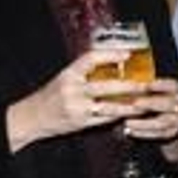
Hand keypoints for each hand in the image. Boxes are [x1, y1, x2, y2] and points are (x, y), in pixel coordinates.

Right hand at [6, 47, 140, 152]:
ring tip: (144, 103)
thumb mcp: (65, 78)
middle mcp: (73, 90)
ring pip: (110, 107)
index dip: (110, 55)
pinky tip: (130, 113)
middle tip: (145, 84)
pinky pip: (105, 119)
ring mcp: (78, 108)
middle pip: (106, 87)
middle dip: (129, 86)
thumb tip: (113, 62)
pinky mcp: (81, 123)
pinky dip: (119, 116)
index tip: (127, 54)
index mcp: (69, 74)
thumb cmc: (52, 95)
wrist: (32, 117)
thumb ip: (85, 72)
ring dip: (129, 106)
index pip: (91, 59)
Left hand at [121, 78, 177, 141]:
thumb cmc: (164, 98)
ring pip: (162, 122)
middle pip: (168, 104)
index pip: (172, 86)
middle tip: (135, 103)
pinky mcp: (171, 132)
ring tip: (127, 122)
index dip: (160, 86)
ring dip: (143, 123)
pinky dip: (143, 133)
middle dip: (151, 104)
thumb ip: (149, 88)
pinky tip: (131, 131)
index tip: (147, 85)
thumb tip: (130, 85)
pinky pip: (157, 134)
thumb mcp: (163, 88)